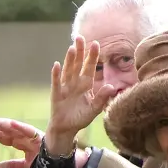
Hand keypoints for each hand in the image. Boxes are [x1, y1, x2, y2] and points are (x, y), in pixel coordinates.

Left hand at [0, 116, 89, 167]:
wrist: (66, 167)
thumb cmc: (49, 164)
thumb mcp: (26, 166)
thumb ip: (12, 166)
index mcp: (23, 142)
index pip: (4, 137)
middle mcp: (27, 137)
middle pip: (6, 130)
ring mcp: (34, 136)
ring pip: (15, 128)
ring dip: (2, 123)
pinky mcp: (43, 138)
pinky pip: (30, 132)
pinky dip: (21, 127)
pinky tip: (10, 124)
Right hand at [46, 36, 114, 153]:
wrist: (67, 129)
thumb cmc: (81, 117)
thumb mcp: (94, 109)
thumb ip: (102, 98)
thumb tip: (112, 87)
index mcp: (86, 84)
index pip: (90, 67)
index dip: (92, 56)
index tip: (96, 43)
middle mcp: (75, 83)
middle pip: (78, 64)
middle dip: (80, 51)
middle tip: (80, 38)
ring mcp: (65, 87)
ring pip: (68, 70)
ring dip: (69, 60)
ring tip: (72, 48)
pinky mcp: (56, 94)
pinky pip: (56, 83)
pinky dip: (56, 74)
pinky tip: (56, 65)